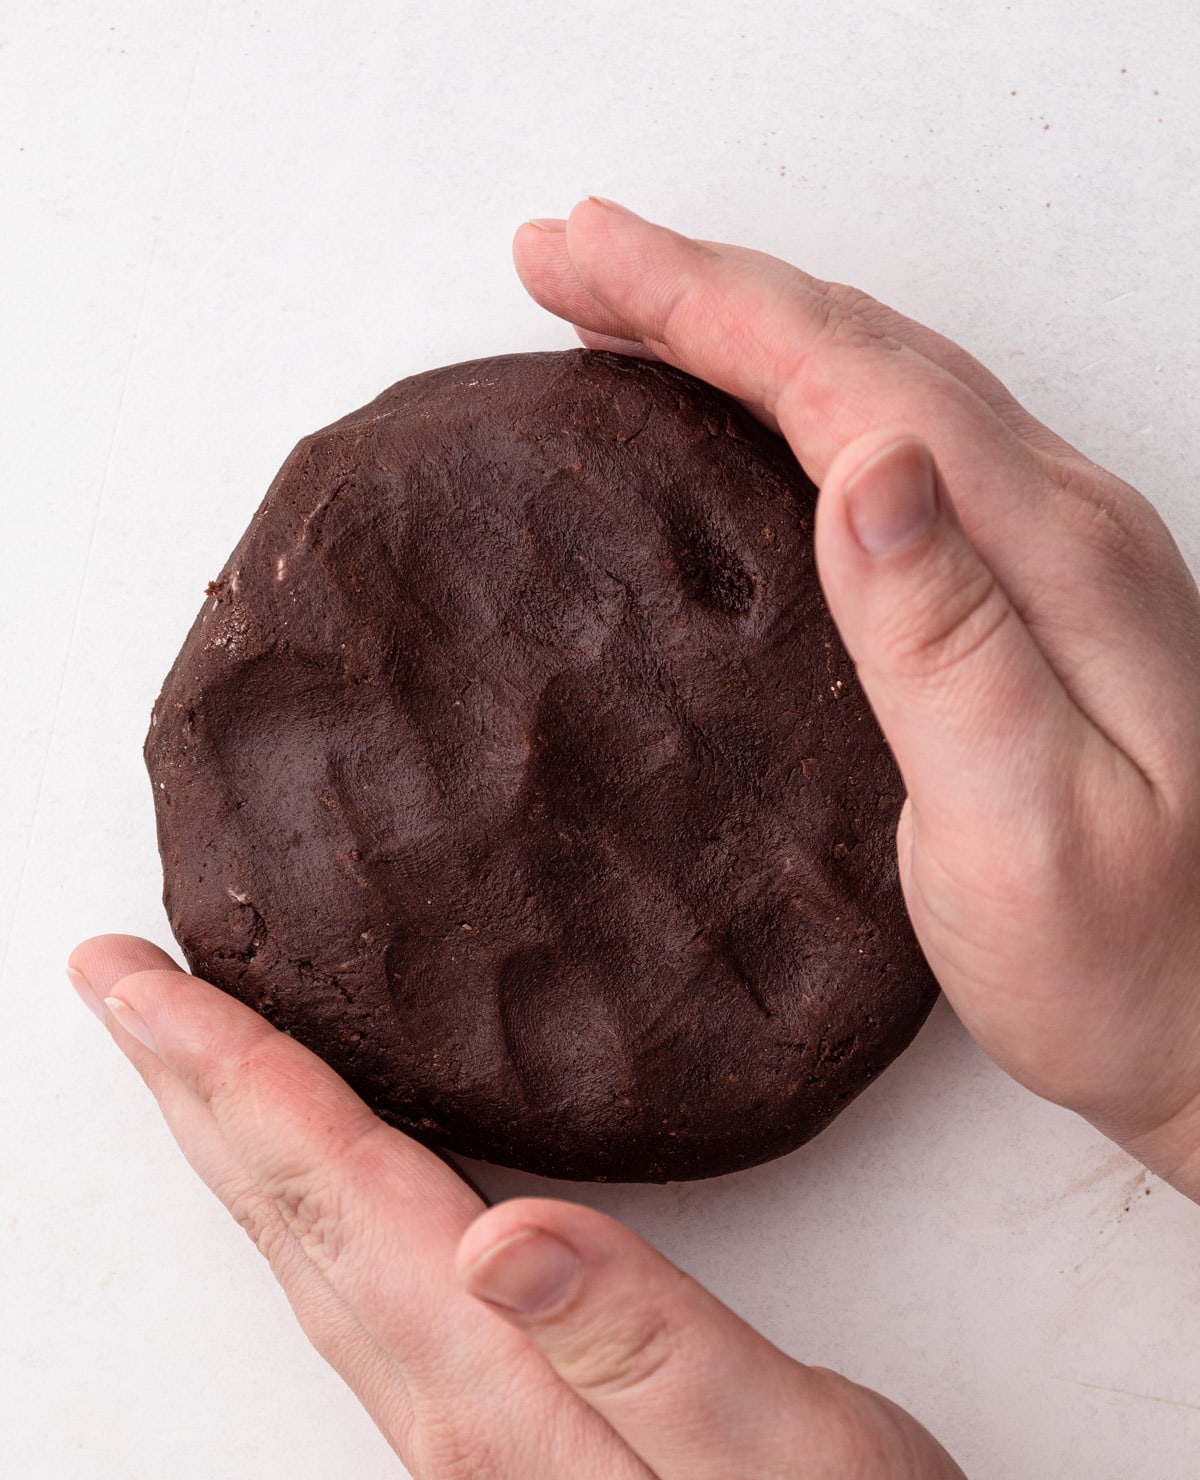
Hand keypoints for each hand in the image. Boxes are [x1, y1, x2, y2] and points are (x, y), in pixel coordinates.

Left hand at [69, 937, 1025, 1479]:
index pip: (336, 1192)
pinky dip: (308, 1204)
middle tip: (116, 979)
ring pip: (309, 1253)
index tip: (138, 979)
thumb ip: (649, 1343)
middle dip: (195, 1083)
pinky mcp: (504, 1452)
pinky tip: (320, 1182)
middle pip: (288, 1214)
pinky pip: (361, 1292)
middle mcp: (450, 1413)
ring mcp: (467, 1440)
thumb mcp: (792, 1473)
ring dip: (238, 1139)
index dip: (235, 1071)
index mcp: (501, 1396)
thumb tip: (508, 1233)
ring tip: (188, 1054)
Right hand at [514, 199, 1199, 1198]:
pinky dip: (794, 400)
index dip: (706, 307)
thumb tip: (864, 468)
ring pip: (875, 386)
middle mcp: (1061, 525)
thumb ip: (945, 645)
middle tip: (566, 254)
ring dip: (745, 327)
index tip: (580, 260)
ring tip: (627, 303)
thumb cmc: (1120, 957)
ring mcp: (1050, 555)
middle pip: (860, 350)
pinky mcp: (1027, 601)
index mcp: (1050, 557)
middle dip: (701, 288)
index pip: (853, 379)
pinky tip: (747, 413)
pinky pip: (895, 447)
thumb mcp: (1025, 824)